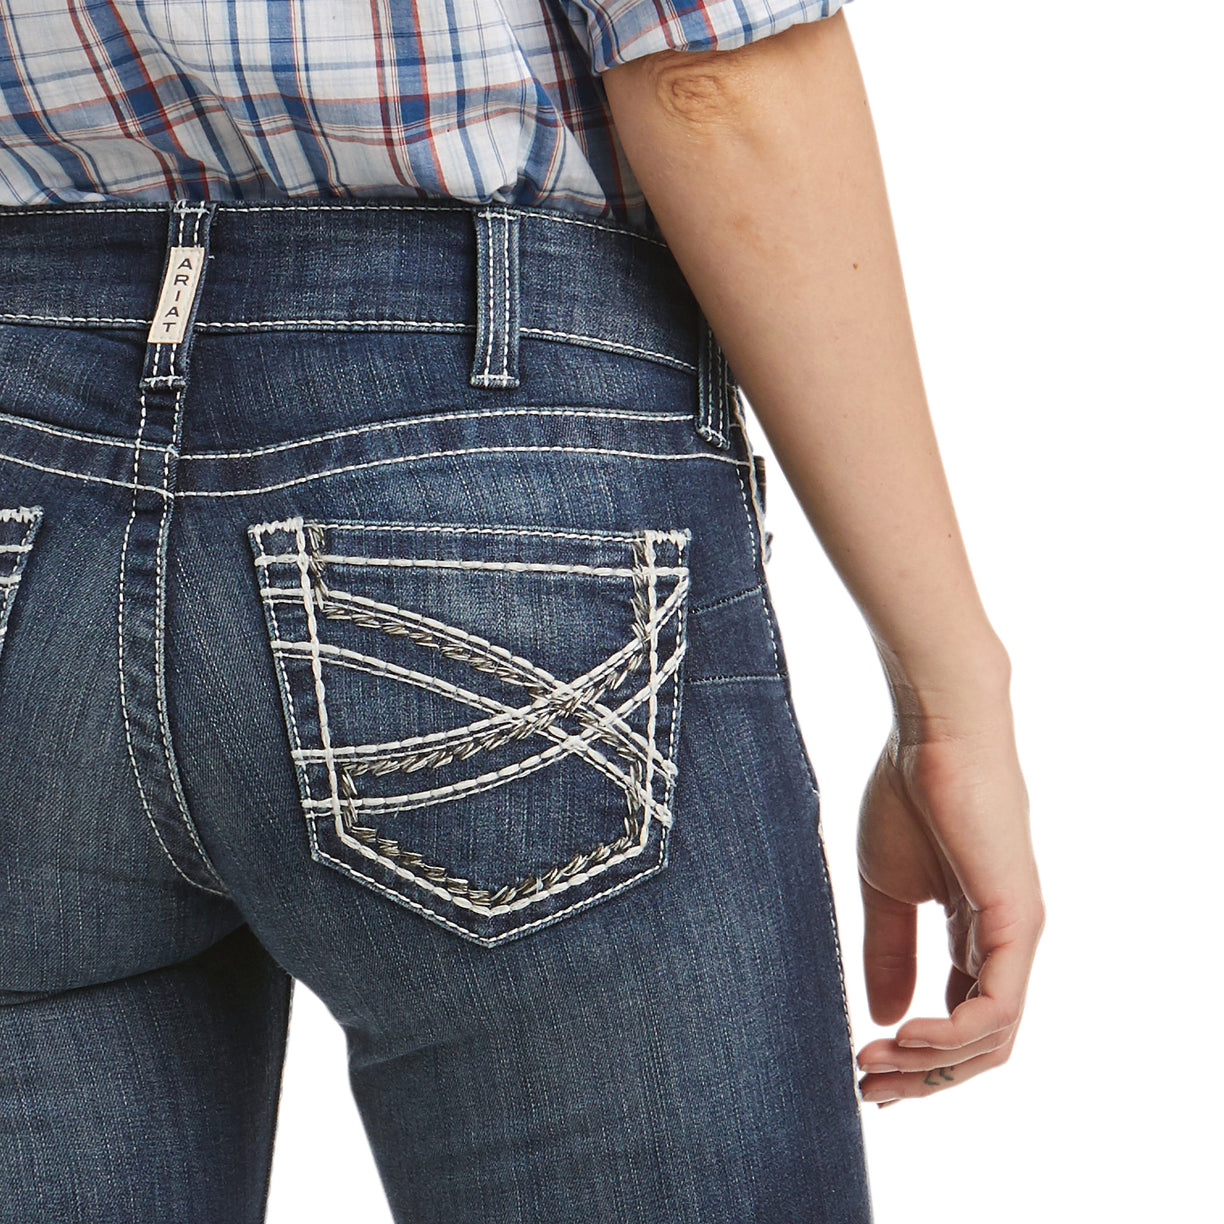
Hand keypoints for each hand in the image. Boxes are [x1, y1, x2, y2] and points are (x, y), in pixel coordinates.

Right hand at [853, 696, 1043, 1106]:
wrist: (931, 731)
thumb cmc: (907, 793)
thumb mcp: (887, 888)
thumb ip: (890, 950)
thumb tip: (883, 1016)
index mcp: (976, 934)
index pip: (961, 1020)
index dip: (917, 1058)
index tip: (863, 1069)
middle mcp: (1006, 943)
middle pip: (980, 1044)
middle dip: (924, 1077)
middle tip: (868, 1089)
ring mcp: (1017, 934)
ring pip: (992, 1037)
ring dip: (931, 1064)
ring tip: (874, 1064)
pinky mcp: (1017, 920)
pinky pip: (996, 1006)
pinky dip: (952, 1034)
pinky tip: (904, 1037)